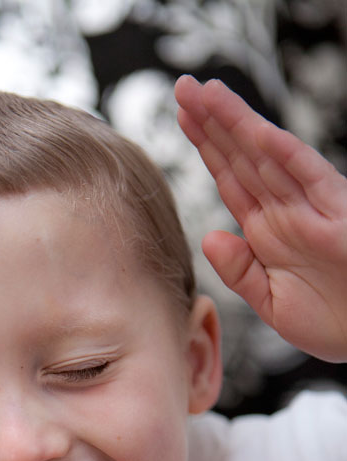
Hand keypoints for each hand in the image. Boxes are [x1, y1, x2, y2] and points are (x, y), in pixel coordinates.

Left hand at [175, 75, 346, 361]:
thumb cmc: (333, 322)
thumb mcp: (272, 304)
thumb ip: (240, 272)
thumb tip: (209, 237)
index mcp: (268, 231)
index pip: (231, 179)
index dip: (206, 148)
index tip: (180, 118)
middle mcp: (288, 211)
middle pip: (242, 158)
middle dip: (212, 123)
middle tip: (182, 86)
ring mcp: (312, 208)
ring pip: (268, 156)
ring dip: (237, 124)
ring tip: (206, 93)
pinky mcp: (339, 212)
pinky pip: (309, 175)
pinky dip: (284, 153)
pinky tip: (256, 132)